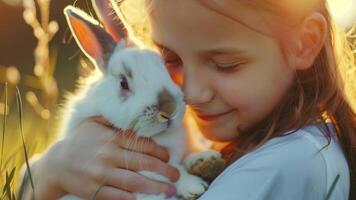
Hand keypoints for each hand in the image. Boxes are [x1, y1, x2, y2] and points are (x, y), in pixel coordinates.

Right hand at [25, 117, 179, 199]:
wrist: (58, 164)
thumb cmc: (81, 142)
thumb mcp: (95, 123)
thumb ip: (114, 118)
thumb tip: (134, 111)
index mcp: (111, 138)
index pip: (142, 145)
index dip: (160, 152)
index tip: (169, 157)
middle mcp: (108, 155)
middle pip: (143, 164)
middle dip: (164, 170)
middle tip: (176, 175)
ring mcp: (101, 174)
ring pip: (134, 182)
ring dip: (155, 187)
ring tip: (170, 191)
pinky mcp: (95, 190)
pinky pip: (118, 196)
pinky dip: (133, 198)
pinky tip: (145, 198)